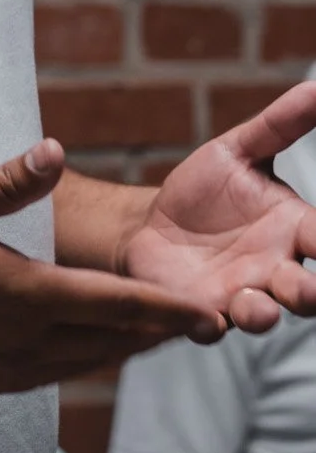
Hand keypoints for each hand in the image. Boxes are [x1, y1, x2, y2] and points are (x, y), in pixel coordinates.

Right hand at [0, 139, 218, 396]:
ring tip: (151, 335)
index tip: (204, 313)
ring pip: (85, 364)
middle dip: (154, 331)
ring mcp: (5, 371)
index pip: (115, 305)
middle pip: (111, 342)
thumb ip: (8, 183)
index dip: (164, 309)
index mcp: (23, 294)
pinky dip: (81, 361)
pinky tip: (85, 349)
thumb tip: (55, 149)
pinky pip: (51, 376)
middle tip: (194, 320)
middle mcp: (24, 341)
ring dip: (121, 349)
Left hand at [123, 81, 315, 335]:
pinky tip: (205, 317)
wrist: (151, 223)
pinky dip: (206, 325)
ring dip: (261, 314)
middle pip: (306, 292)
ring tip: (253, 304)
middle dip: (309, 293)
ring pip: (261, 315)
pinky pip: (207, 327)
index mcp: (294, 230)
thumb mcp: (239, 151)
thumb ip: (279, 125)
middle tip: (301, 286)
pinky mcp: (197, 310)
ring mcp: (239, 294)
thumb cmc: (206, 192)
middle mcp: (275, 269)